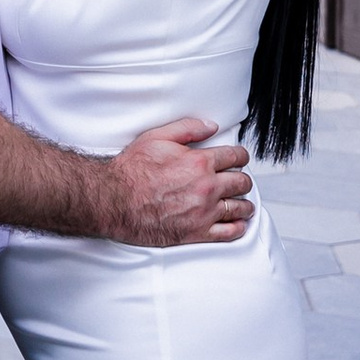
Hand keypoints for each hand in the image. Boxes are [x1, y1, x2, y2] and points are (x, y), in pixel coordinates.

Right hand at [99, 115, 253, 247]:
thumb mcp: (157, 137)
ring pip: (239, 207)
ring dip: (244, 204)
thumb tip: (211, 126)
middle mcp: (206, 187)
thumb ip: (187, 128)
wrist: (115, 201)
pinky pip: (229, 233)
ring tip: (242, 203)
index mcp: (199, 163)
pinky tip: (237, 223)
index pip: (235, 157)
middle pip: (241, 182)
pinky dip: (238, 227)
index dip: (241, 156)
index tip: (240, 159)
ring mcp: (204, 212)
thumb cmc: (132, 171)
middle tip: (239, 180)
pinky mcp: (197, 233)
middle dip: (243, 179)